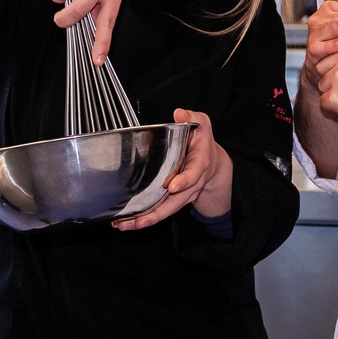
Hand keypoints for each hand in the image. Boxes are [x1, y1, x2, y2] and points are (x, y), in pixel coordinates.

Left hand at [116, 108, 233, 230]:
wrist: (212, 164)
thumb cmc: (202, 141)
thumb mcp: (202, 124)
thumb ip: (192, 118)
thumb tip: (179, 113)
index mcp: (199, 164)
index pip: (193, 174)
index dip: (183, 181)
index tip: (172, 187)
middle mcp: (191, 184)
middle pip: (175, 202)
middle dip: (157, 213)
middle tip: (139, 219)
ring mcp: (182, 195)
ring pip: (166, 211)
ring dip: (146, 220)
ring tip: (125, 225)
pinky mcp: (172, 200)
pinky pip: (160, 211)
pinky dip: (143, 219)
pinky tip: (125, 223)